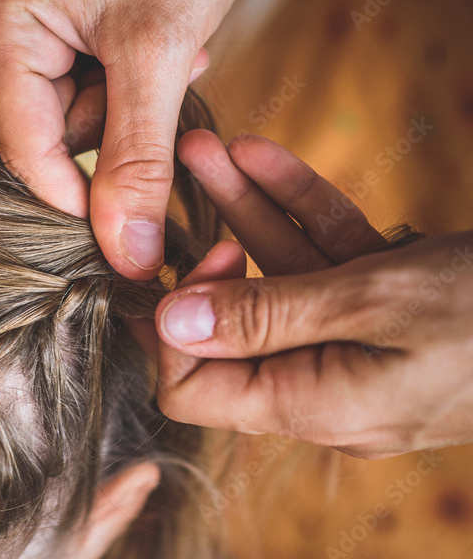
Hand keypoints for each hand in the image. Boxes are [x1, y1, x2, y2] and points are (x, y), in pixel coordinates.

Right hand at [0, 0, 236, 278]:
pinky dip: (121, 59)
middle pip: (48, 122)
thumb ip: (139, 154)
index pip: (27, 150)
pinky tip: (149, 26)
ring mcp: (11, 6)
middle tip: (165, 76)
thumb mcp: (161, 42)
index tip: (135, 226)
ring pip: (68, 94)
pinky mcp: (41, 1)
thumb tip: (126, 250)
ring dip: (126, 88)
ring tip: (168, 39)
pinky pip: (75, 58)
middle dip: (116, 117)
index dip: (82, 195)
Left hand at [127, 131, 472, 458]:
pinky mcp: (388, 317)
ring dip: (245, 215)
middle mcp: (325, 389)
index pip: (192, 392)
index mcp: (312, 407)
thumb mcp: (374, 302)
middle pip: (235, 326)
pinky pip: (329, 267)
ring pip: (280, 284)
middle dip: (205, 250)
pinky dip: (304, 216)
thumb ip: (265, 316)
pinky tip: (265, 159)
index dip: (174, 331)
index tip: (192, 267)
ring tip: (209, 150)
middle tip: (189, 183)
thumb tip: (170, 324)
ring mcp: (356, 353)